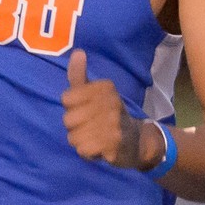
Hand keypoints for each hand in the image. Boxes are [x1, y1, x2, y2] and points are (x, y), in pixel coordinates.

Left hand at [61, 49, 143, 168]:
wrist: (138, 141)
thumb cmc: (109, 115)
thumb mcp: (95, 93)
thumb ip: (80, 75)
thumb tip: (77, 52)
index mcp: (105, 87)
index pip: (66, 98)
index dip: (73, 108)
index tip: (88, 110)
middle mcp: (111, 102)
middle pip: (67, 119)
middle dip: (76, 127)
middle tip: (93, 127)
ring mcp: (113, 123)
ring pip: (73, 137)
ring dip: (82, 142)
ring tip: (97, 138)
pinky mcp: (113, 144)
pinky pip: (83, 150)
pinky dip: (88, 153)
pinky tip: (101, 149)